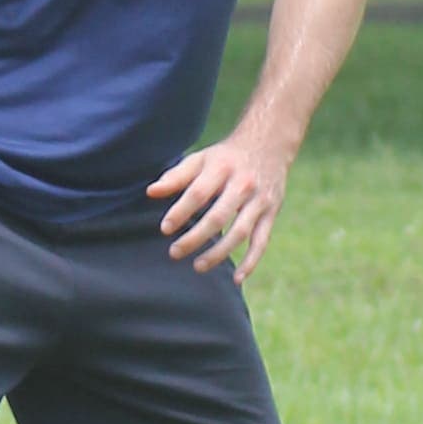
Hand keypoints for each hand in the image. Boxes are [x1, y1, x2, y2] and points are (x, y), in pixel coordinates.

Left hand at [150, 120, 293, 276]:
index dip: (181, 212)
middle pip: (218, 216)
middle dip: (195, 237)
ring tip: (197, 266)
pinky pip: (261, 241)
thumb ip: (176, 176)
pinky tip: (237, 279)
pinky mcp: (271, 213)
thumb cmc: (226, 157)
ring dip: (219, 253)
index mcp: (221, 168)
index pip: (198, 193)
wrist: (268, 144)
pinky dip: (251, 262)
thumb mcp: (201, 159)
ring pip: (240, 232)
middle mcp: (242, 184)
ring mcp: (259, 200)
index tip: (165, 228)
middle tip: (174, 253)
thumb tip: (151, 192)